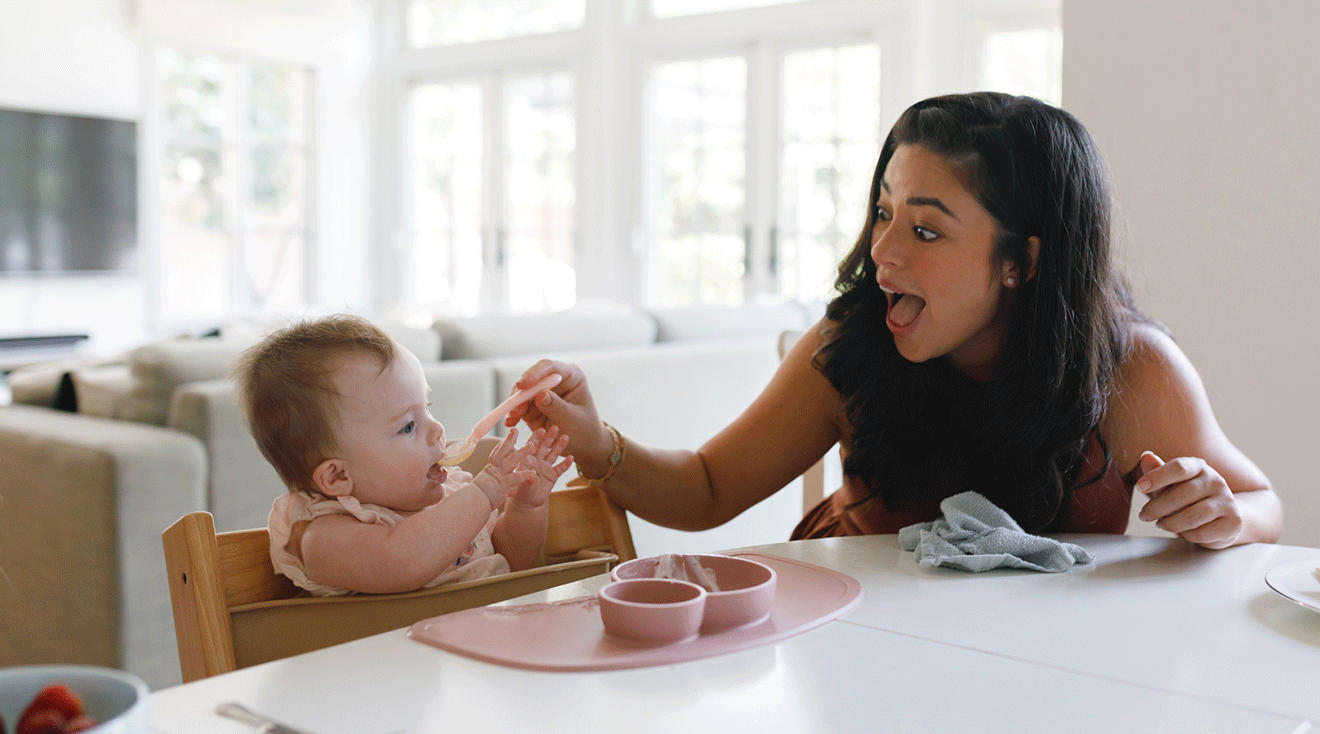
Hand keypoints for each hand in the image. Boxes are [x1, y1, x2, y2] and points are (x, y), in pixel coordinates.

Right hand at [471, 428, 526, 508]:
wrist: (473, 504)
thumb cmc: (481, 498)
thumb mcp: (489, 487)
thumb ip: (502, 485)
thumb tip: (511, 489)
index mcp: (490, 469)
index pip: (496, 454)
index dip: (502, 444)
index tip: (508, 435)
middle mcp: (494, 470)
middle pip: (502, 452)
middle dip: (510, 440)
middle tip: (516, 430)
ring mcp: (499, 476)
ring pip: (511, 461)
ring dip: (521, 452)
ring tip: (532, 445)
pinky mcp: (504, 485)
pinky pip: (515, 478)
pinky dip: (524, 475)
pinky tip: (534, 473)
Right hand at [504, 359, 614, 477]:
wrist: (584, 444)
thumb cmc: (585, 429)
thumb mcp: (574, 420)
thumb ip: (557, 407)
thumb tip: (539, 395)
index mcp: (571, 375)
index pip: (550, 367)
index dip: (534, 373)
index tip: (523, 385)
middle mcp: (554, 380)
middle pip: (532, 380)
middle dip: (521, 394)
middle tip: (515, 409)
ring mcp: (542, 392)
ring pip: (522, 393)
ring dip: (515, 405)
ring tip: (512, 418)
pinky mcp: (532, 405)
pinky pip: (519, 406)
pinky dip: (514, 414)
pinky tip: (510, 422)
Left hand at [507, 426, 573, 509]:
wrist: (527, 502)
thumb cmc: (520, 490)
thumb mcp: (520, 482)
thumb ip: (525, 473)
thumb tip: (529, 464)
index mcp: (528, 459)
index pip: (532, 446)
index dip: (536, 438)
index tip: (541, 429)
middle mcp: (538, 460)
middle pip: (544, 446)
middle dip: (550, 437)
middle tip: (555, 427)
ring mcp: (546, 467)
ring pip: (554, 454)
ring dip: (560, 446)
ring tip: (566, 437)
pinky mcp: (553, 475)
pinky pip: (560, 468)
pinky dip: (566, 464)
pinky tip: (571, 458)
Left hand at [1134, 451, 1243, 548]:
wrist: (1222, 517)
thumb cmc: (1188, 499)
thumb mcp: (1170, 484)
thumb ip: (1158, 472)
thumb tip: (1145, 457)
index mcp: (1199, 467)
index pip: (1179, 467)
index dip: (1158, 476)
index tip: (1140, 487)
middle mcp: (1216, 481)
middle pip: (1182, 494)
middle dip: (1157, 507)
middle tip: (1144, 515)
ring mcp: (1228, 501)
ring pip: (1193, 516)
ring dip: (1171, 523)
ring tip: (1161, 524)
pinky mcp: (1234, 522)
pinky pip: (1203, 533)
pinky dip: (1188, 535)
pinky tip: (1184, 532)